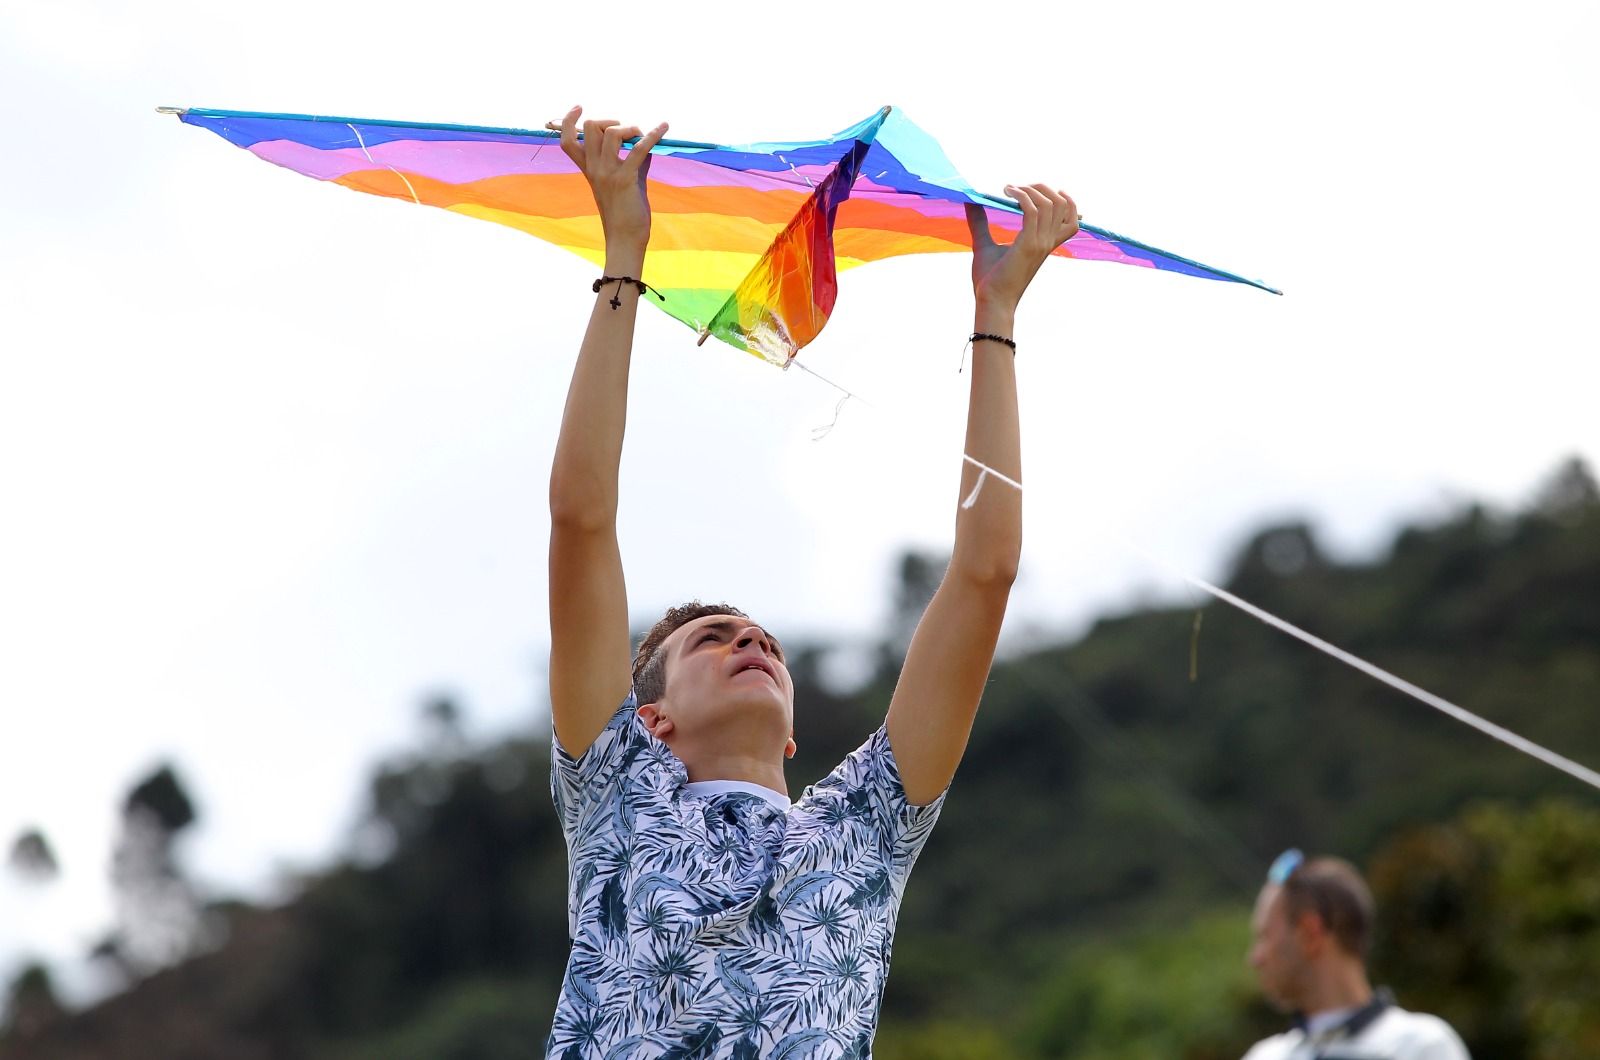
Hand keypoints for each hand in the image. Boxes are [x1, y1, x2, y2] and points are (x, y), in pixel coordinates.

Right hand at [558, 106, 667, 256]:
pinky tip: (663, 128)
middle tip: (627, 132)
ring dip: (629, 128)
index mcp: (588, 170)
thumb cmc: (626, 213)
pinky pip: (638, 148)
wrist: (625, 239)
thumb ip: (633, 161)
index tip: (578, 108)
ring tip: (642, 136)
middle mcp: (594, 169)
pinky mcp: (625, 179)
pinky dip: (653, 135)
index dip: (569, 120)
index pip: (567, 140)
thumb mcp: (626, 182)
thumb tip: (647, 143)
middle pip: (590, 128)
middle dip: (610, 121)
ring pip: (611, 132)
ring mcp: (608, 174)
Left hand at [965, 185, 1078, 311]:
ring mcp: (1040, 243)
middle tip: (1017, 188)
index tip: (1040, 191)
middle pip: (1062, 205)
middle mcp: (1047, 243)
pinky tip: (1006, 194)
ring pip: (1050, 204)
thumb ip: (980, 222)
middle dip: (1042, 188)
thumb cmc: (989, 280)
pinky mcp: (1028, 244)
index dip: (1067, 201)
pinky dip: (1021, 197)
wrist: (991, 302)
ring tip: (1009, 189)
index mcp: (1044, 245)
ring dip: (1030, 190)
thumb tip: (969, 202)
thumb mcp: (984, 245)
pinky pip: (1032, 211)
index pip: (1072, 221)